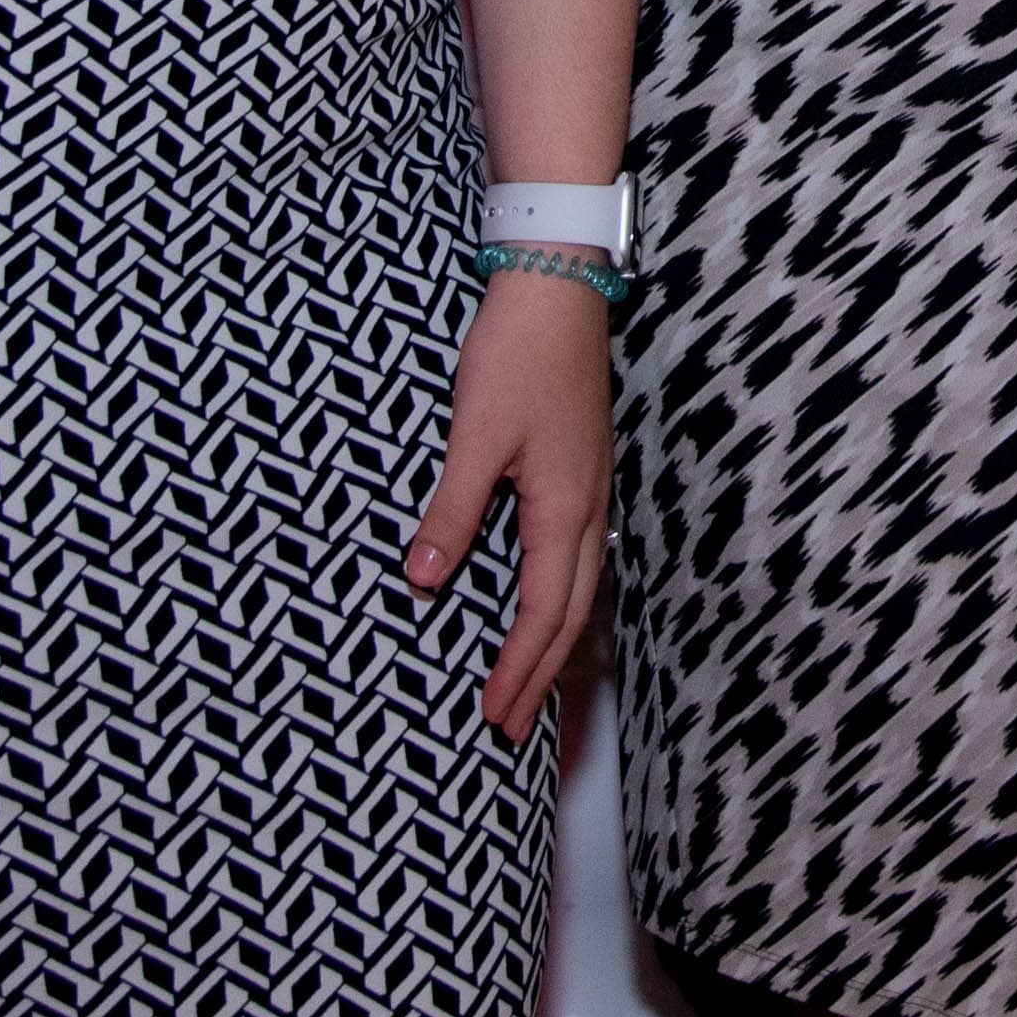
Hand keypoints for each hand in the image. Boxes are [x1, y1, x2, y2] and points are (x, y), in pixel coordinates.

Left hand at [410, 265, 614, 740]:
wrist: (557, 285)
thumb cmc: (517, 353)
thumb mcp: (474, 435)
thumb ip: (453, 512)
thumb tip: (425, 582)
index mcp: (564, 508)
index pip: (542, 613)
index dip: (517, 670)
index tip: (491, 718)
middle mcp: (588, 508)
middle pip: (571, 615)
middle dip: (542, 678)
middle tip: (512, 731)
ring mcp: (591, 489)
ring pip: (581, 589)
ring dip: (555, 646)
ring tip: (533, 689)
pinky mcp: (582, 471)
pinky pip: (579, 560)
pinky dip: (562, 602)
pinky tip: (545, 606)